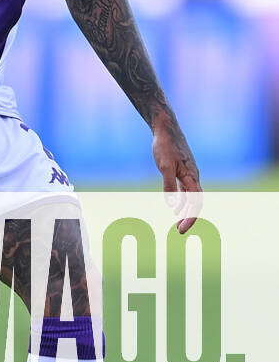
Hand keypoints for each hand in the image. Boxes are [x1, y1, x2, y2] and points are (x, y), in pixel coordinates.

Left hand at [152, 117, 201, 233]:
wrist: (166, 128)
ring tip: (178, 223)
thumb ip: (169, 184)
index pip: (196, 202)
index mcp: (192, 176)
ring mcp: (188, 173)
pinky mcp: (181, 170)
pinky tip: (175, 206)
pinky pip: (185, 189)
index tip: (182, 228)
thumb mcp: (164, 166)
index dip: (191, 217)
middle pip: (195, 202)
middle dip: (189, 218)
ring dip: (186, 210)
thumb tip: (171, 204)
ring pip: (191, 196)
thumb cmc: (165, 146)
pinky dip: (182, 200)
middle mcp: (193, 176)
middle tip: (180, 232)